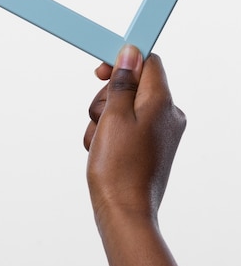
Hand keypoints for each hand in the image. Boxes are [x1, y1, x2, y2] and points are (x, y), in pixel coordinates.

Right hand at [84, 45, 186, 225]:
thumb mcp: (115, 116)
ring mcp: (158, 132)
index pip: (148, 62)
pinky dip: (107, 134)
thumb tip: (131, 53)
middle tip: (100, 119)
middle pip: (131, 85)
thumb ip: (124, 82)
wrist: (123, 211)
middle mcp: (166, 115)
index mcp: (162, 102)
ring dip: (102, 119)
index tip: (99, 73)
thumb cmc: (119, 167)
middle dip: (107, 98)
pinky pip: (123, 127)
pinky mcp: (148, 146)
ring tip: (99, 140)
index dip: (122, 62)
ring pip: (122, 107)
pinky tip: (102, 150)